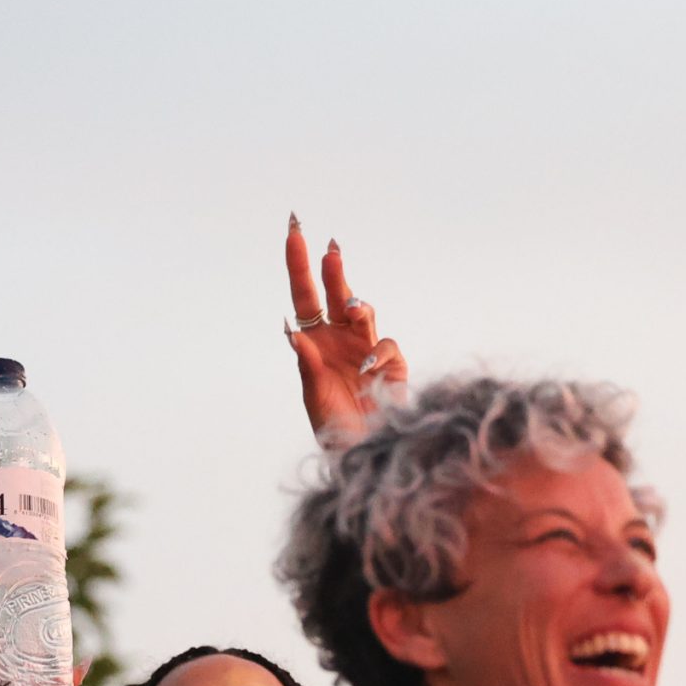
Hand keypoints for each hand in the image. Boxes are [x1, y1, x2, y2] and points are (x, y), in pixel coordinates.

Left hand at [285, 214, 404, 439]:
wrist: (362, 451)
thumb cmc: (332, 425)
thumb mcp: (313, 395)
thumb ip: (307, 365)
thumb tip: (293, 333)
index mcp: (315, 340)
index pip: (304, 296)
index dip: (299, 265)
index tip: (294, 234)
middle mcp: (340, 337)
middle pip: (335, 294)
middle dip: (333, 271)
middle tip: (330, 250)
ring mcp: (366, 347)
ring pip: (362, 311)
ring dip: (356, 304)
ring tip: (350, 308)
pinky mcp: (392, 364)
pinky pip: (385, 345)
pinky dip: (376, 353)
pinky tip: (365, 369)